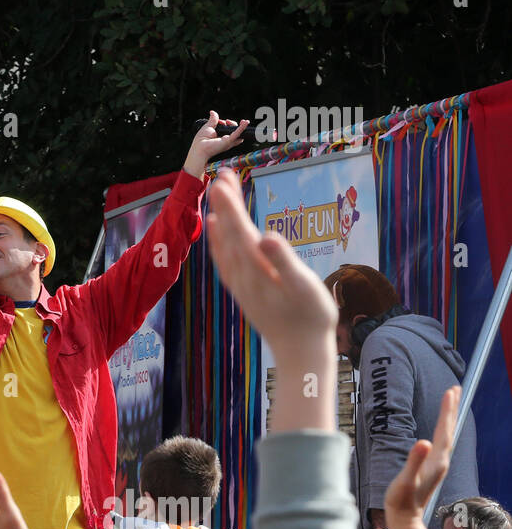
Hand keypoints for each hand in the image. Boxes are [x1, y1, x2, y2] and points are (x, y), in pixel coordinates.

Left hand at [184, 111, 249, 177]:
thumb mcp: (208, 127)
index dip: (226, 123)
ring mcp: (228, 141)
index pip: (228, 128)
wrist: (199, 147)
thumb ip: (213, 120)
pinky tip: (245, 122)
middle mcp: (226, 139)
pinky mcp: (228, 141)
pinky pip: (237, 134)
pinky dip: (242, 127)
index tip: (220, 121)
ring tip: (241, 121)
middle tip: (226, 121)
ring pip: (238, 132)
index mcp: (221, 136)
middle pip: (235, 130)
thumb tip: (213, 112)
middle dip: (232, 123)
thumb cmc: (201, 140)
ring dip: (241, 125)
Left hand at [206, 168, 337, 360]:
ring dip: (221, 217)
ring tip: (217, 192)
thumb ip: (283, 261)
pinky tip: (217, 229)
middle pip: (229, 233)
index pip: (239, 230)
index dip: (230, 205)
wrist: (300, 353)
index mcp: (257, 269)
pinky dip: (218, 240)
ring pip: (224, 244)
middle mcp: (242, 275)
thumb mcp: (304, 288)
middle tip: (222, 175)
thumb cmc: (311, 319)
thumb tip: (267, 237)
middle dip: (225, 203)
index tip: (221, 180)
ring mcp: (240, 283)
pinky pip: (224, 259)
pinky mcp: (243, 290)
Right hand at [384, 386, 459, 528]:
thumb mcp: (405, 480)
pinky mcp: (431, 468)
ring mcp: (437, 465)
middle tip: (454, 388)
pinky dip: (442, 430)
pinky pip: (440, 443)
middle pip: (449, 430)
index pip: (444, 430)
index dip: (446, 410)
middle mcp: (441, 461)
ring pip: (446, 436)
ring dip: (448, 418)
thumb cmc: (402, 500)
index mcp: (436, 460)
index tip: (449, 391)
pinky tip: (438, 430)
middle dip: (451, 409)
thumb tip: (423, 442)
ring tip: (448, 402)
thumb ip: (414, 461)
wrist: (405, 518)